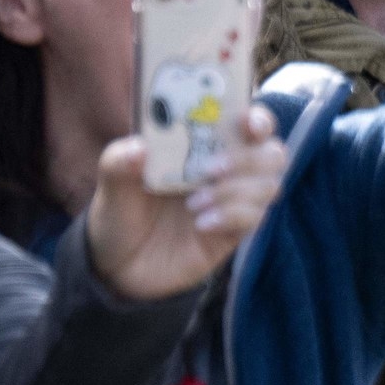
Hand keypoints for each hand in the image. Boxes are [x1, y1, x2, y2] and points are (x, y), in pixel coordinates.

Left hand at [82, 102, 287, 301]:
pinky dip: (231, 216)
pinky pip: (255, 217)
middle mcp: (228, 168)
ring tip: (193, 203)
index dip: (257, 118)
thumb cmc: (122, 210)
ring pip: (270, 184)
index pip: (250, 120)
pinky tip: (201, 225)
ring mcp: (234, 201)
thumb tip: (140, 149)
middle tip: (210, 169)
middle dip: (248, 157)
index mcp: (205, 143)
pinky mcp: (234, 232)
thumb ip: (119, 159)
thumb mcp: (112, 180)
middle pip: (272, 151)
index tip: (244, 122)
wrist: (118, 265)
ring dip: (236, 190)